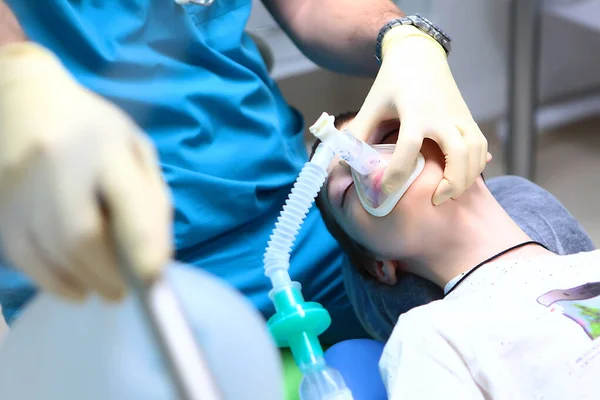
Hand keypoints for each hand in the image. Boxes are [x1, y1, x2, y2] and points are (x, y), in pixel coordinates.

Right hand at [0, 43, 171, 300]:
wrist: (28, 103)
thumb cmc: (97, 133)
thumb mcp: (138, 152)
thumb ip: (151, 201)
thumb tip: (157, 259)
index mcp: (106, 147)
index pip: (126, 199)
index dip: (141, 244)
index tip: (154, 278)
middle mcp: (59, 164)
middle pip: (80, 235)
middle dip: (109, 273)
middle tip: (126, 291)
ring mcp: (23, 186)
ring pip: (51, 251)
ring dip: (85, 281)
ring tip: (107, 289)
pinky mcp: (3, 206)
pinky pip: (23, 257)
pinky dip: (54, 282)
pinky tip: (77, 288)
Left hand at [348, 26, 487, 204]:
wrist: (418, 55)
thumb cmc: (391, 83)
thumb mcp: (371, 105)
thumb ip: (359, 134)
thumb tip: (347, 163)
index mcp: (414, 111)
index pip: (409, 146)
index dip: (397, 172)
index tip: (386, 190)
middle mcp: (442, 115)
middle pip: (458, 153)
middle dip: (451, 182)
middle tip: (435, 200)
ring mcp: (459, 116)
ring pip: (475, 150)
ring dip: (467, 176)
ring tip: (450, 194)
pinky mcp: (468, 117)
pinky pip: (481, 145)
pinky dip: (477, 163)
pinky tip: (465, 178)